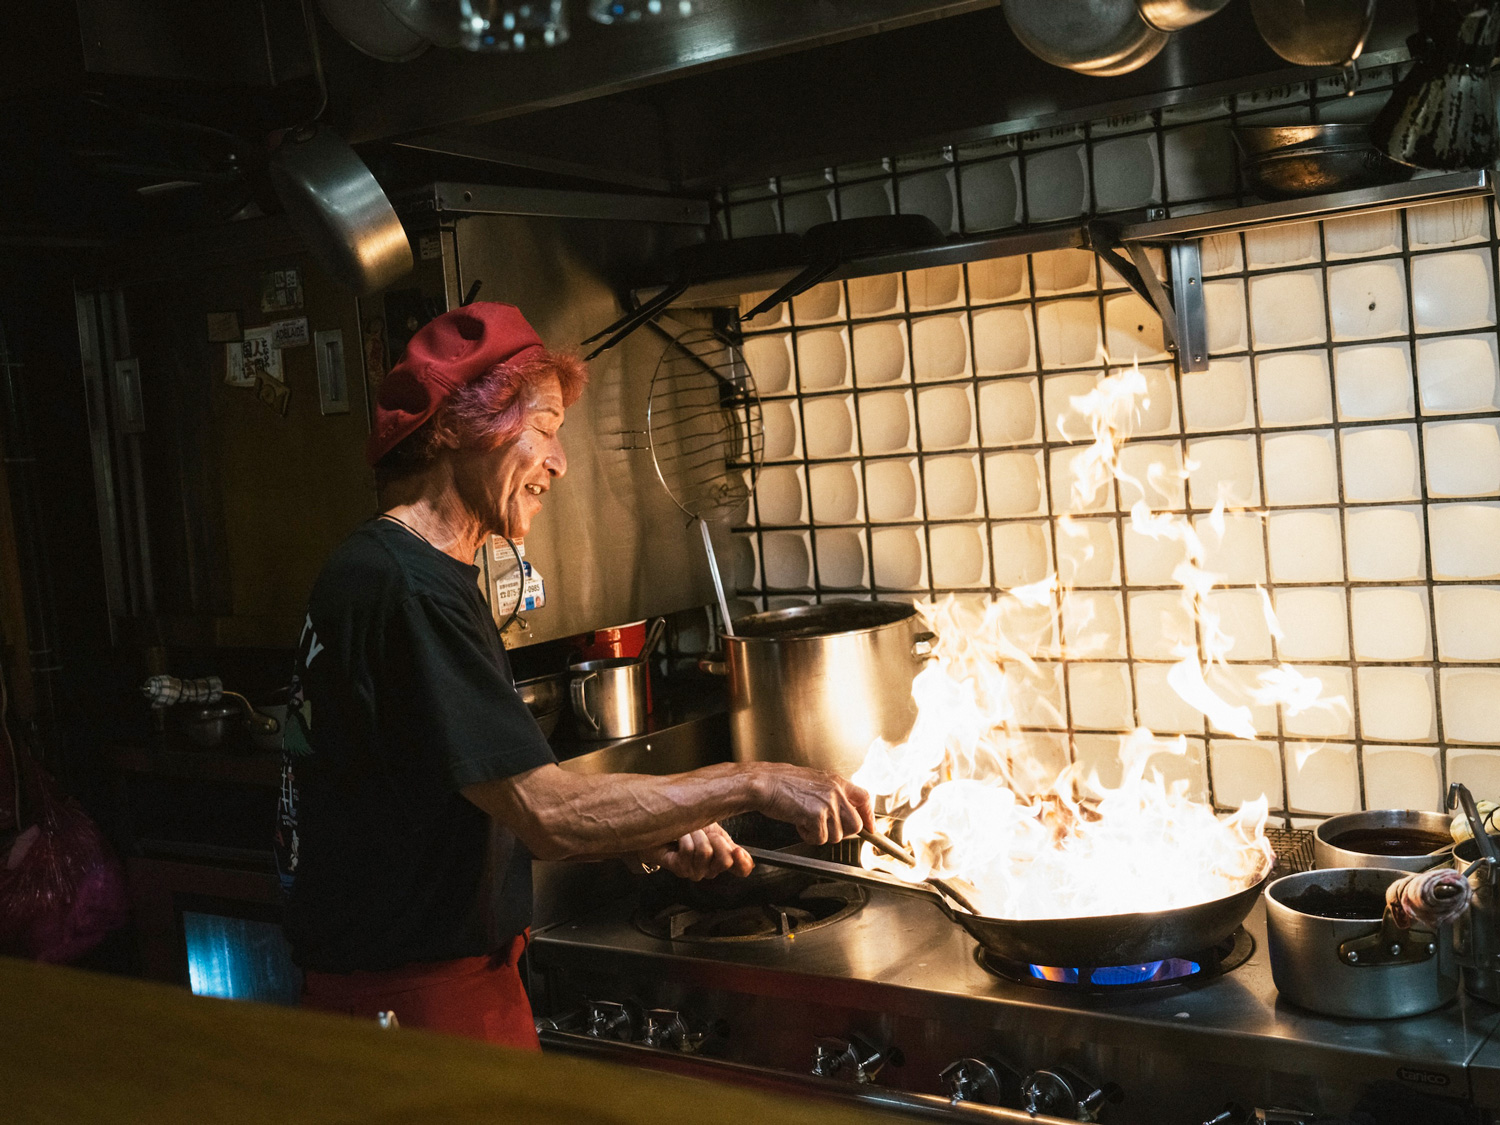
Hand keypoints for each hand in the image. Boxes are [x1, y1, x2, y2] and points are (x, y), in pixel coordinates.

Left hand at [641, 822, 753, 881]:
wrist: (663, 824)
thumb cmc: (687, 826)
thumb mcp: (714, 830)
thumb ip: (731, 843)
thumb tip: (747, 855)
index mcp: (722, 859)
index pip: (742, 870)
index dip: (743, 862)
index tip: (738, 850)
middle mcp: (710, 870)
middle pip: (725, 861)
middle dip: (716, 839)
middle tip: (705, 832)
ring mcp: (694, 871)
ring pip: (705, 852)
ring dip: (696, 835)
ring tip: (688, 831)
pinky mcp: (679, 869)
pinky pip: (689, 851)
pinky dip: (684, 837)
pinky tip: (679, 837)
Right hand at [752, 764, 873, 844]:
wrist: (765, 783)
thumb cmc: (782, 783)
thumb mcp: (814, 782)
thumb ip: (831, 794)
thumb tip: (842, 812)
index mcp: (836, 782)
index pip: (864, 798)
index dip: (868, 816)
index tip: (870, 827)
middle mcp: (836, 792)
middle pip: (855, 825)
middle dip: (842, 832)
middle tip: (825, 828)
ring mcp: (827, 804)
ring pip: (837, 836)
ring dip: (821, 834)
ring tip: (806, 821)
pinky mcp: (816, 816)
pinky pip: (820, 839)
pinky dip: (809, 836)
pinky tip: (799, 823)